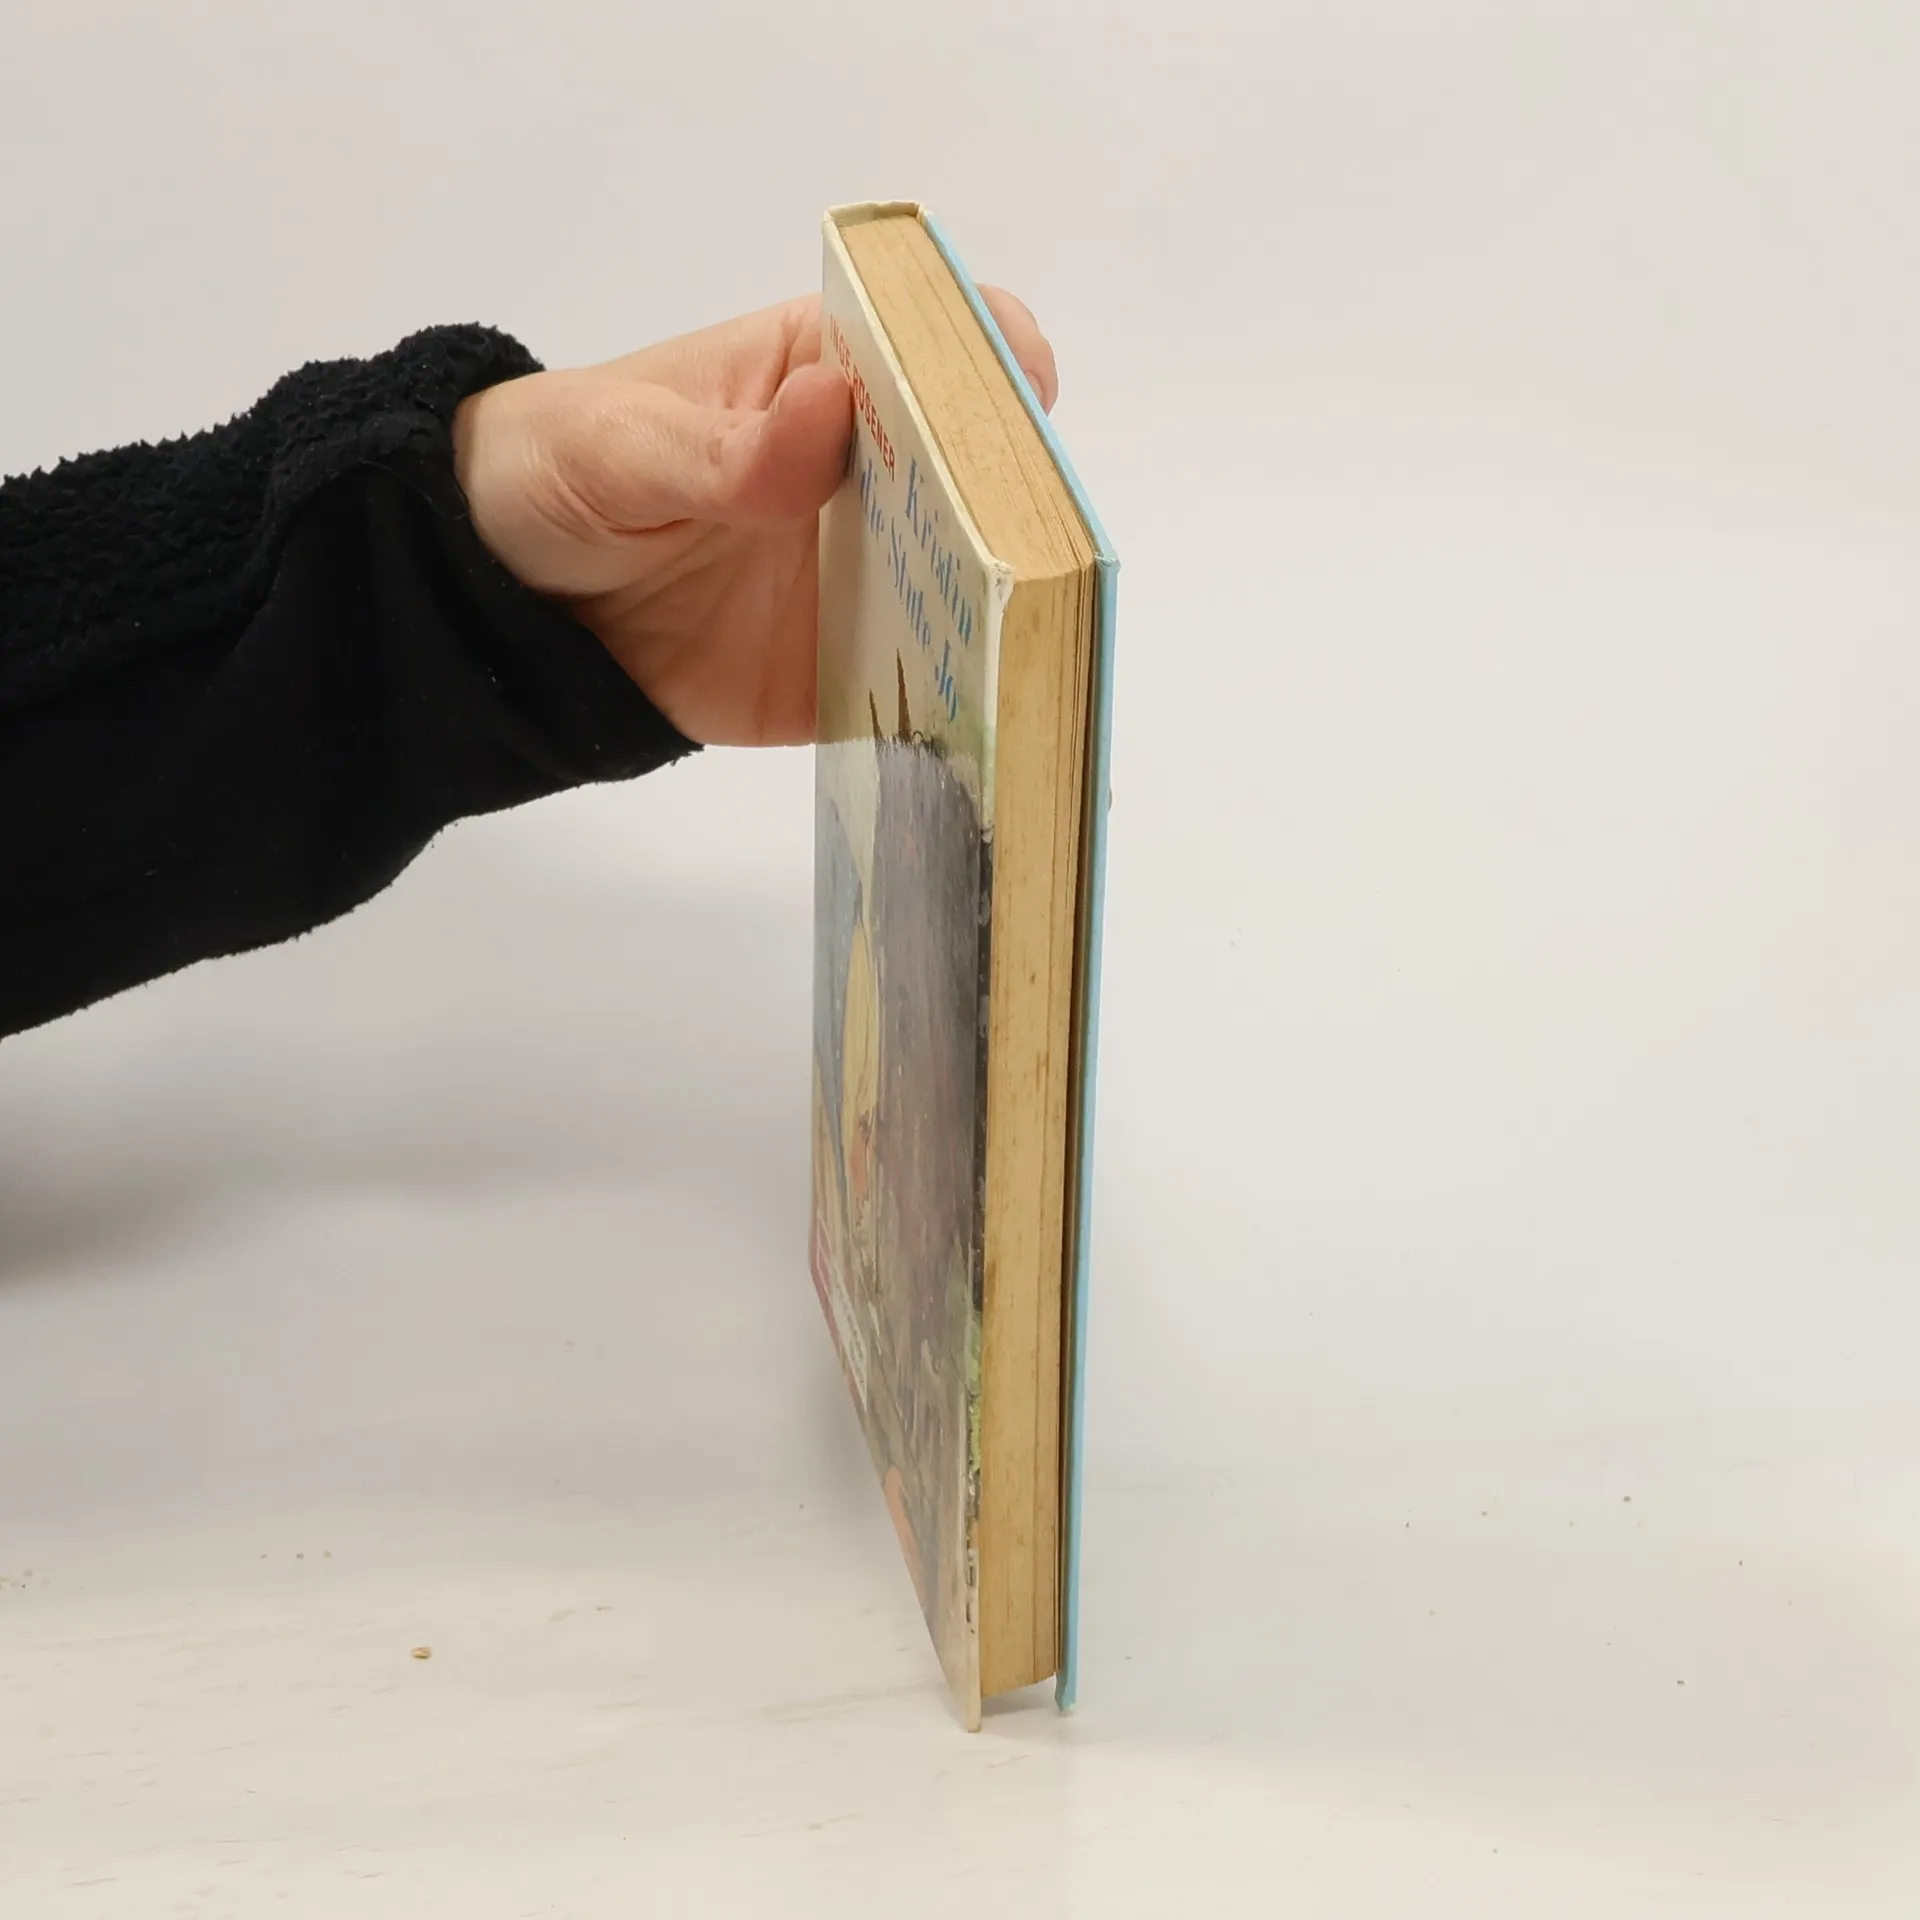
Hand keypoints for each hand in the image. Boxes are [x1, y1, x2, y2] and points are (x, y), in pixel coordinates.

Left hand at [452, 290, 1058, 746]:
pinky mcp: (849, 671)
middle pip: (992, 472)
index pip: (945, 340)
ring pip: (977, 585)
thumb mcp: (620, 446)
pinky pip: (922, 691)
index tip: (1012, 404)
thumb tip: (828, 413)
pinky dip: (958, 707)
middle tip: (1012, 545)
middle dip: (1023, 503)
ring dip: (1007, 610)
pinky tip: (979, 722)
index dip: (996, 361)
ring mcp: (871, 577)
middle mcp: (877, 473)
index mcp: (830, 373)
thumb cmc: (560, 470)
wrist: (506, 598)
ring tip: (1016, 638)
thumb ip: (722, 447)